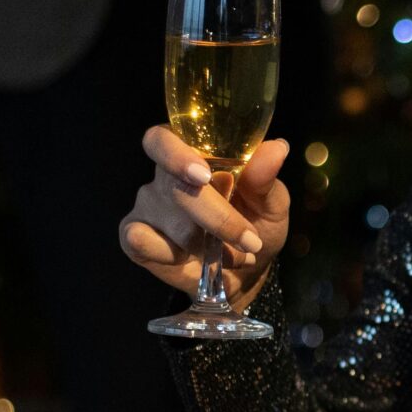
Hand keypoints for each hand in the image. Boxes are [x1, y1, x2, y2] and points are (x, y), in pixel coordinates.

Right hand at [118, 128, 291, 301]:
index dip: (177, 154)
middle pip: (174, 185)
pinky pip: (139, 240)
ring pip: (171, 221)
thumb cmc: (256, 224)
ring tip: (235, 255)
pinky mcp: (135, 236)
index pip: (165, 138)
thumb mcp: (271, 203)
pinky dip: (170, 254)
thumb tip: (277, 148)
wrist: (246, 272)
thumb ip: (266, 178)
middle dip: (216, 217)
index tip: (204, 175)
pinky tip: (191, 260)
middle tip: (249, 240)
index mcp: (192, 152)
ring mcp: (148, 205)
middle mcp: (164, 175)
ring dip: (209, 245)